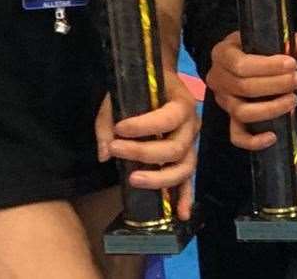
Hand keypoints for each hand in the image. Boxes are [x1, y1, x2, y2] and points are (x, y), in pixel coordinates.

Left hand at [95, 69, 200, 220]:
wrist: (161, 82)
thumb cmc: (141, 86)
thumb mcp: (122, 94)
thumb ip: (108, 120)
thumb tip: (105, 153)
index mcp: (181, 103)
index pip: (167, 119)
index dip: (144, 126)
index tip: (119, 128)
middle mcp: (192, 125)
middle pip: (175, 148)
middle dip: (143, 152)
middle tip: (116, 149)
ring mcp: (191, 144)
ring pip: (184, 168)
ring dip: (159, 178)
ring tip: (134, 179)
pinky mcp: (187, 159)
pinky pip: (189, 180)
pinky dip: (186, 197)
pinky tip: (181, 213)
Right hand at [205, 30, 296, 151]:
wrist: (244, 59)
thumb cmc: (259, 47)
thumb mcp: (276, 36)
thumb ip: (296, 43)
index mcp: (222, 53)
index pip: (241, 64)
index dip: (268, 67)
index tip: (292, 64)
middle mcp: (217, 78)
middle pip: (244, 87)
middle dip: (276, 85)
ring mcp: (223, 101)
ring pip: (242, 112)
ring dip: (271, 108)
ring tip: (293, 99)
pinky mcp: (230, 119)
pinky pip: (237, 136)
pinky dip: (254, 141)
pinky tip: (273, 136)